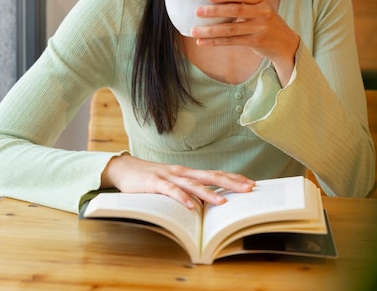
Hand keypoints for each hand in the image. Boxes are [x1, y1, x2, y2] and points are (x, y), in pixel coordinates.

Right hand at [101, 156, 254, 208]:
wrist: (125, 169)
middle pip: (210, 177)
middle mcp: (182, 172)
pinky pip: (170, 191)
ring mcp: (169, 176)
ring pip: (193, 185)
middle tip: (249, 189)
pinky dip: (181, 199)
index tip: (251, 183)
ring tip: (224, 203)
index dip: (233, 178)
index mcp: (188, 173)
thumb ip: (188, 190)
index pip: (215, 174)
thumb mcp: (173, 183)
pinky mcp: (155, 183)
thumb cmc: (151, 178)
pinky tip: (191, 207)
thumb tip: (207, 203)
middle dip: (231, 183)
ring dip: (209, 194)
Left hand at [191, 0, 299, 84]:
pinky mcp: (256, 41)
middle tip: (197, 12)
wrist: (284, 42)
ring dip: (211, 30)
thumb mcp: (259, 7)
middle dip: (214, 11)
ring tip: (194, 30)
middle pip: (235, 10)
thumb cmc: (264, 21)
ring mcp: (260, 28)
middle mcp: (263, 12)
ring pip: (231, 29)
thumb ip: (241, 3)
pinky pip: (232, 41)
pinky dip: (215, 42)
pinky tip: (202, 42)